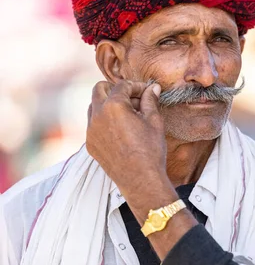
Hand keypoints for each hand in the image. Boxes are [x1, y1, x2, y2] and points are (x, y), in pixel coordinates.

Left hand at [86, 80, 170, 204]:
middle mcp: (97, 115)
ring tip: (127, 114)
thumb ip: (150, 100)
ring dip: (107, 104)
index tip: (146, 92)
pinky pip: (93, 124)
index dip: (136, 86)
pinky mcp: (90, 144)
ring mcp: (90, 131)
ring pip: (93, 106)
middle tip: (132, 98)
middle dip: (115, 89)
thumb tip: (152, 88)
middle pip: (99, 89)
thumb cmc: (150, 150)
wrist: (140, 180)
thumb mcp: (154, 121)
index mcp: (113, 106)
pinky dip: (104, 121)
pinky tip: (120, 130)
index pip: (122, 85)